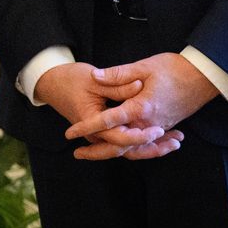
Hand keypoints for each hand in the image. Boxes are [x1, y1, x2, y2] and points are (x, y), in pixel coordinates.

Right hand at [33, 61, 182, 160]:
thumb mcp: (93, 78)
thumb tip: (139, 86)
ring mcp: (100, 134)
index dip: (139, 135)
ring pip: (128, 149)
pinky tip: (165, 137)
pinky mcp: (106, 131)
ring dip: (152, 148)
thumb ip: (117, 84)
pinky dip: (144, 142)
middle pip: (126, 149)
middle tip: (175, 142)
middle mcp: (96, 133)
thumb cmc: (70, 78)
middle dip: (152, 148)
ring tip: (176, 142)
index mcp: (91, 120)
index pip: (118, 136)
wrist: (51, 82)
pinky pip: (126, 142)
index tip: (158, 129)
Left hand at [62, 53, 219, 159]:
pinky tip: (124, 148)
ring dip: (114, 152)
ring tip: (94, 154)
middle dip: (96, 151)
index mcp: (140, 108)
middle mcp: (149, 123)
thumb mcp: (144, 66)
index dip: (87, 127)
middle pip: (119, 145)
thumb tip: (96, 76)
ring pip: (133, 148)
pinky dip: (133, 149)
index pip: (107, 122)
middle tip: (77, 153)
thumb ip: (118, 74)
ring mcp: (159, 127)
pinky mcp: (166, 126)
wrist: (205, 76)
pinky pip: (147, 145)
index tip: (70, 133)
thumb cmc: (175, 69)